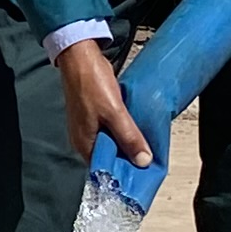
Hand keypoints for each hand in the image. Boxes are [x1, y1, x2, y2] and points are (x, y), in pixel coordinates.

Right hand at [58, 35, 150, 169]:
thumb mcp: (114, 113)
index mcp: (85, 144)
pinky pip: (112, 129)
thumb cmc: (91, 83)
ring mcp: (89, 127)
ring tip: (147, 146)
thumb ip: (129, 137)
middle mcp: (85, 139)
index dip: (124, 173)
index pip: (105, 170)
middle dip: (128, 158)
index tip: (143, 174)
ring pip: (113, 142)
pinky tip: (136, 129)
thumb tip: (143, 161)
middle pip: (110, 157)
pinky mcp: (95, 116)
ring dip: (127, 143)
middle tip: (150, 160)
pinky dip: (124, 131)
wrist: (80, 57)